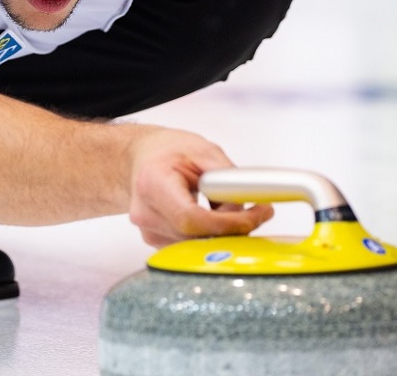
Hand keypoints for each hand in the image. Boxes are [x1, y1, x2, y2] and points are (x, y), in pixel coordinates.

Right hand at [127, 128, 272, 246]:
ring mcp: (149, 231)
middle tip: (255, 211)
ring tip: (226, 205)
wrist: (142, 158)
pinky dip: (209, 234)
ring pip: (197, 244)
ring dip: (222, 232)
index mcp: (153, 183)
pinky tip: (211, 215)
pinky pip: (191, 245)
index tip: (253, 215)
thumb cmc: (167, 151)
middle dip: (232, 228)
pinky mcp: (156, 241)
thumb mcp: (203, 151)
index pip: (191, 218)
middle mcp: (146, 212)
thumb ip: (226, 178)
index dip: (226, 223)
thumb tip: (247, 203)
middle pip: (197, 236)